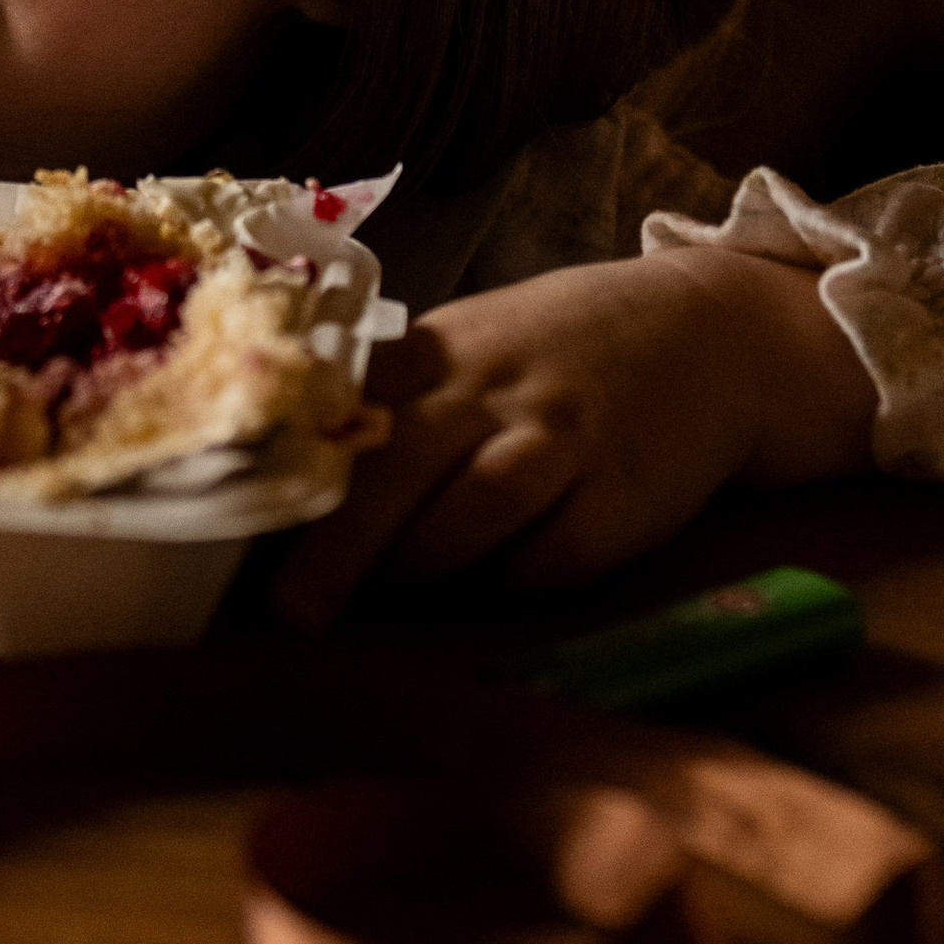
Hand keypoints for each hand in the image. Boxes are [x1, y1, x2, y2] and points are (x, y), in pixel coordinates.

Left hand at [274, 245, 876, 624]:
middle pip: (400, 467)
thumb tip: (292, 481)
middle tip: (292, 612)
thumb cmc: (559, 351)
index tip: (236, 517)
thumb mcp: (470, 350)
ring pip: (477, 508)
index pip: (347, 408)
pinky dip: (523, 575)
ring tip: (404, 583)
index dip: (292, 468)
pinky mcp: (624, 494)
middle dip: (339, 546)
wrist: (708, 331)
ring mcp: (562, 439)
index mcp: (438, 352)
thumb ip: (393, 403)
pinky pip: (556, 555)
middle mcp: (493, 388)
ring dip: (430, 559)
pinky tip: (513, 572)